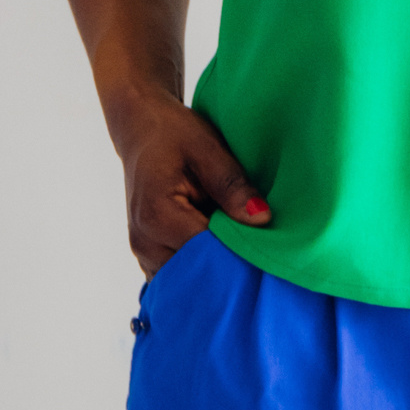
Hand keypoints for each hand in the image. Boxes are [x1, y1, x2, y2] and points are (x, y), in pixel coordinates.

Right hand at [113, 90, 270, 278]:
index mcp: (157, 215)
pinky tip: (222, 251)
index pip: (206, 252)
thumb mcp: (208, 148)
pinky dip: (201, 269)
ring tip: (241, 249)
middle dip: (229, 266)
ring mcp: (143, 253)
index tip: (269, 246)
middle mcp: (144, 242)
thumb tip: (262, 219)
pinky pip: (179, 275)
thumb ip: (233, 185)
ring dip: (215, 269)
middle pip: (196, 273)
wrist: (141, 130)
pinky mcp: (149, 256)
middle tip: (262, 252)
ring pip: (187, 280)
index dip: (239, 252)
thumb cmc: (175, 134)